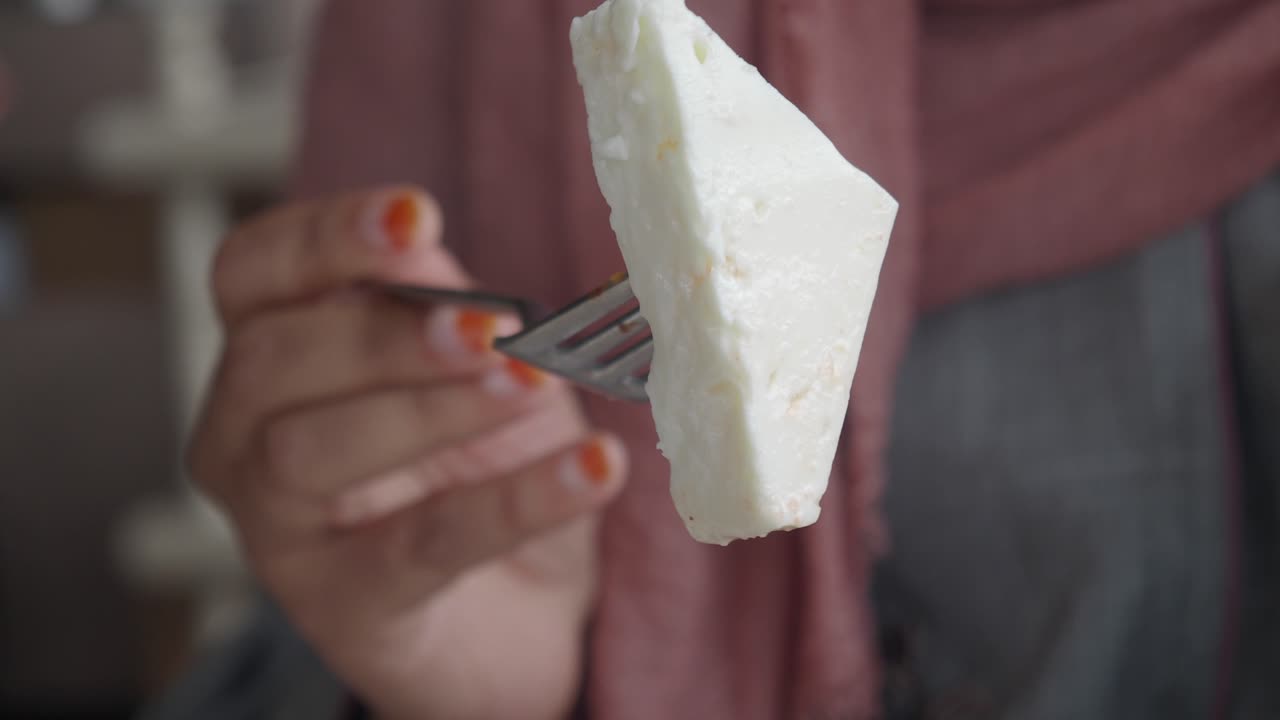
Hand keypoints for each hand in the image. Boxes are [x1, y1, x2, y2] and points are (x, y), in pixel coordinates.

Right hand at [188, 187, 626, 719]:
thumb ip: (441, 304)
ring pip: (313, 453)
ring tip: (532, 386)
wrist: (517, 605)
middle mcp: (242, 434)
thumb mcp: (469, 363)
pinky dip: (516, 501)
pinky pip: (420, 546)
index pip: (252, 271)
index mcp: (268, 349)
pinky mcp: (342, 607)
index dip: (324, 238)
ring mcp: (278, 529)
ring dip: (433, 411)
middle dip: (386, 336)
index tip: (418, 216)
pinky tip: (596, 468)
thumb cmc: (477, 459)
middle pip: (271, 360)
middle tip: (496, 329)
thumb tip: (429, 242)